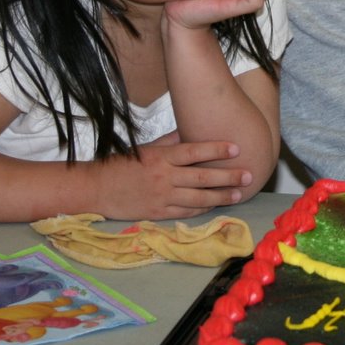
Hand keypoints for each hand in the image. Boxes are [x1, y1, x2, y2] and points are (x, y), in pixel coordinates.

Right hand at [99, 137, 253, 220]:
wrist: (96, 188)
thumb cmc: (122, 164)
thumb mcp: (145, 148)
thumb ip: (170, 142)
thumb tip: (191, 133)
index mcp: (162, 156)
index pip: (195, 151)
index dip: (217, 149)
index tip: (236, 148)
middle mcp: (165, 176)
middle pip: (202, 177)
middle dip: (228, 176)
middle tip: (248, 175)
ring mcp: (162, 196)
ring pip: (198, 197)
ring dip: (221, 196)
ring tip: (239, 193)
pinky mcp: (158, 212)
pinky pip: (185, 211)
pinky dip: (202, 208)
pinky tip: (216, 206)